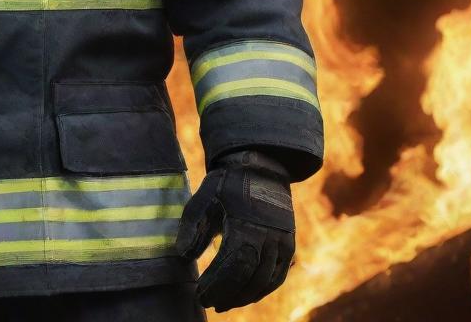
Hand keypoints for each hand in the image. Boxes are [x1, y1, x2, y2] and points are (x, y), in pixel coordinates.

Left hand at [173, 148, 295, 312]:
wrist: (260, 167)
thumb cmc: (227, 184)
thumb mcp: (204, 197)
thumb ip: (193, 227)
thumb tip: (182, 256)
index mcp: (245, 225)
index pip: (230, 266)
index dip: (215, 285)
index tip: (199, 295)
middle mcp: (268, 237)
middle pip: (248, 279)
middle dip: (227, 295)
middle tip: (208, 303)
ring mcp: (282, 243)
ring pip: (264, 281)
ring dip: (243, 297)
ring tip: (223, 304)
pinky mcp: (288, 245)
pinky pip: (277, 276)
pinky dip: (261, 290)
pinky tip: (245, 295)